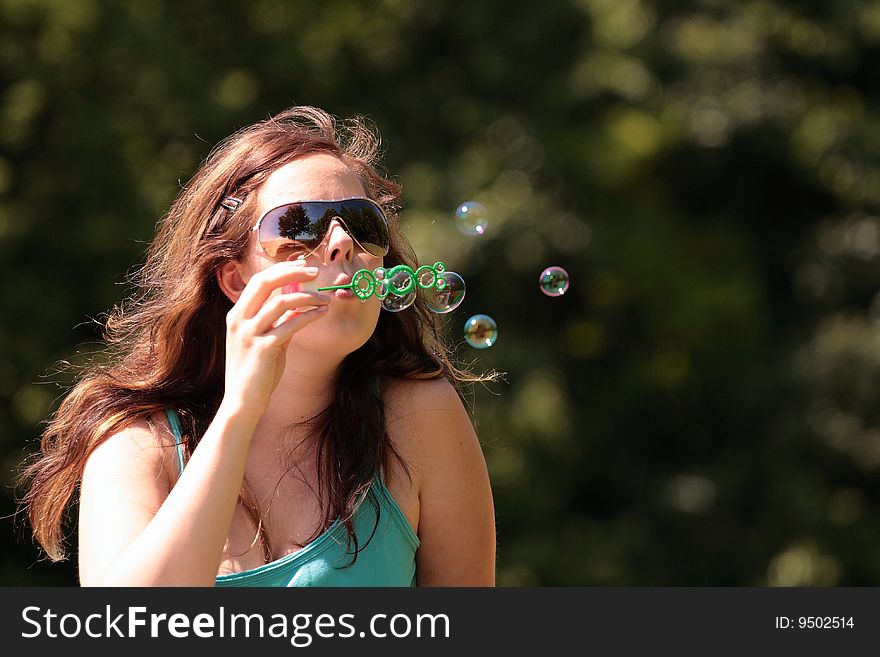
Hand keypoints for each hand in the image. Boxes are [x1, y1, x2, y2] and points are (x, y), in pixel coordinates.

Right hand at [222, 261, 329, 422]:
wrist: (242, 402)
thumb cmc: (255, 371)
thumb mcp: (263, 340)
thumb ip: (276, 321)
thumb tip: (296, 304)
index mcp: (236, 315)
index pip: (259, 281)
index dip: (281, 269)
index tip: (302, 265)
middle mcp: (239, 321)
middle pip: (266, 283)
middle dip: (292, 273)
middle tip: (315, 271)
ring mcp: (250, 334)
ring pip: (281, 302)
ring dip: (307, 297)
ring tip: (326, 299)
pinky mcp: (264, 349)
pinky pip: (290, 325)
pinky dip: (308, 316)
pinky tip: (321, 313)